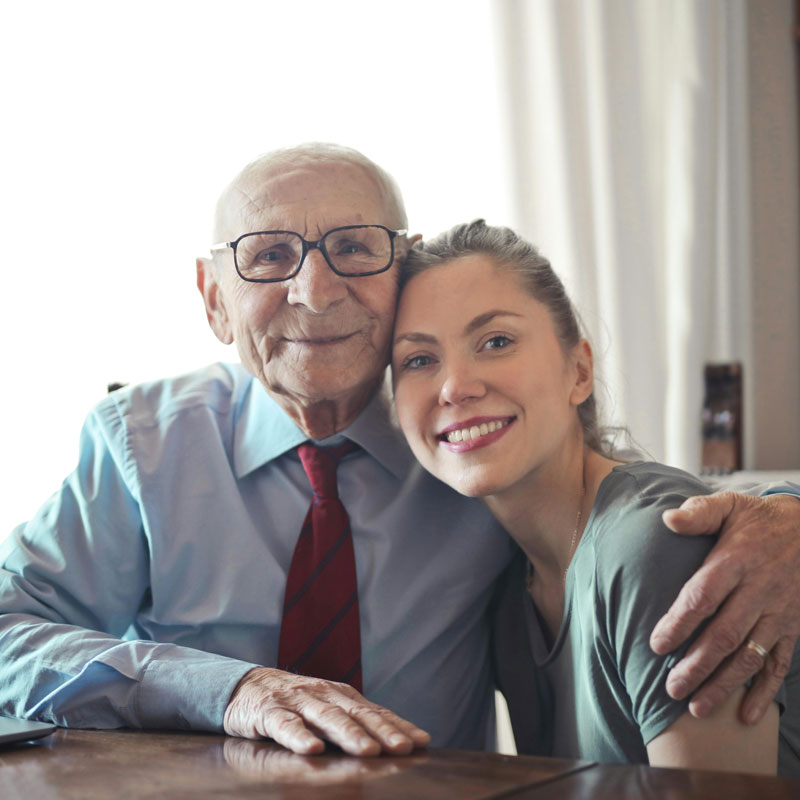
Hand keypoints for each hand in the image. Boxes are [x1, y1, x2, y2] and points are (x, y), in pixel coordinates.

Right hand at [223, 667, 430, 755]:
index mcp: (342, 696)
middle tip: (403, 748)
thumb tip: (400, 743)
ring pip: (327, 718)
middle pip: (357, 714)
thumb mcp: (328, 709)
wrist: (246, 685)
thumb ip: (356, 722)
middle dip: (382, 731)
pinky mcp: (270, 711)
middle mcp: (324, 695)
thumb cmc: (296, 703)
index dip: (398, 726)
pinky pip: (285, 725)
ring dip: (349, 734)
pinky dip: (298, 736)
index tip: (421, 742)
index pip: (375, 712)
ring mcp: (297, 702)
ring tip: (368, 750)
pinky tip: (311, 749)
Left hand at [650, 492, 799, 723]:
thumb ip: (699, 512)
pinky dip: (765, 691)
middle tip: (671, 688)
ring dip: (725, 685)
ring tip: (697, 709)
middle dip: (697, 665)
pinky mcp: (794, 627)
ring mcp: (779, 612)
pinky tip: (747, 716)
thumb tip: (668, 519)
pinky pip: (780, 663)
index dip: (680, 622)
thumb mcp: (730, 506)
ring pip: (750, 655)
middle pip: (725, 634)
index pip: (704, 597)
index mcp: (737, 561)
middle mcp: (759, 591)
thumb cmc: (758, 519)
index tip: (657, 645)